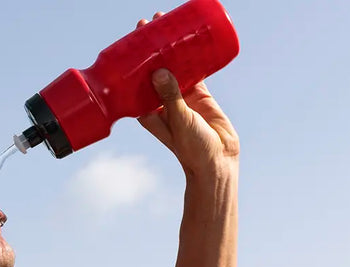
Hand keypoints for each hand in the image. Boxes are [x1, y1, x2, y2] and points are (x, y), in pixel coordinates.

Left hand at [135, 14, 239, 176]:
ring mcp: (180, 96)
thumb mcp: (179, 119)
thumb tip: (158, 71)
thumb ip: (170, 96)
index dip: (132, 58)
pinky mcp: (199, 95)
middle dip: (151, 46)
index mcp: (147, 110)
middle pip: (152, 67)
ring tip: (170, 25)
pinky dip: (192, 56)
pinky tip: (192, 40)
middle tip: (151, 22)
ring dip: (171, 47)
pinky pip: (194, 70)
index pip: (134, 79)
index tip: (132, 37)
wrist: (217, 161)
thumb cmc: (192, 149)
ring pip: (173, 66)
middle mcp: (161, 101)